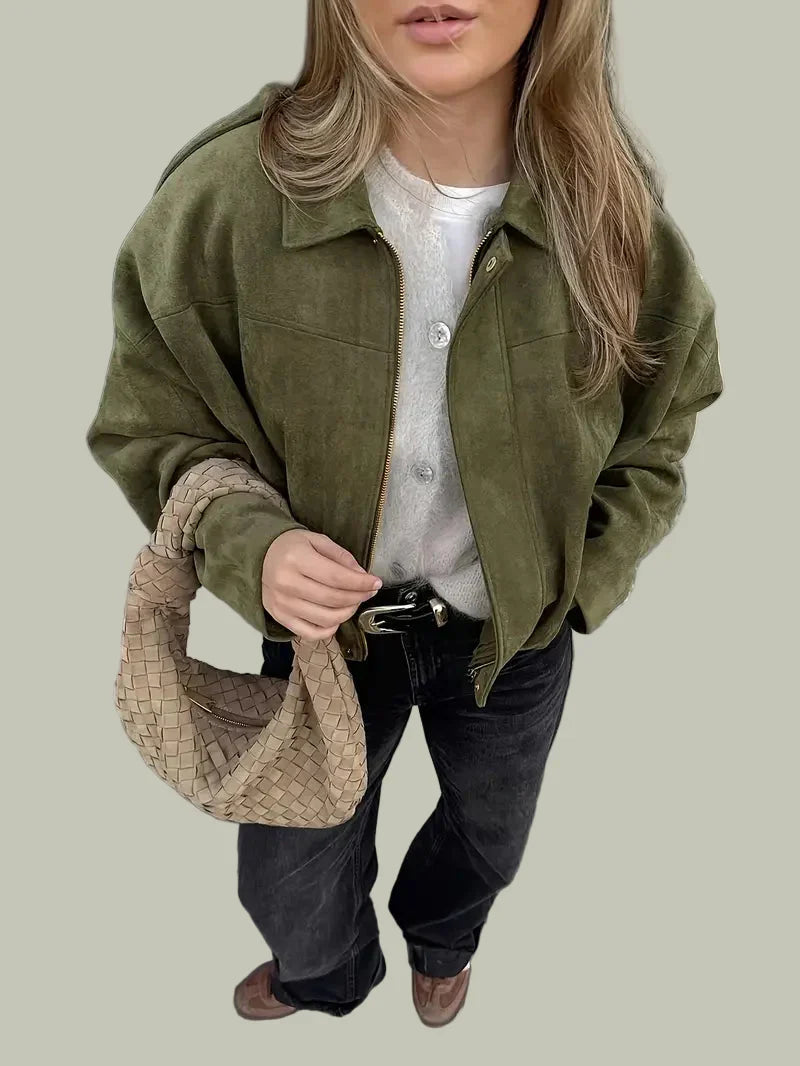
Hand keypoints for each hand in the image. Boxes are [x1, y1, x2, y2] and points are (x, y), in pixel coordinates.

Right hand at [262, 529, 382, 639]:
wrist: (259, 557)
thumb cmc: (289, 547)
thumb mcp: (316, 540)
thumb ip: (341, 556)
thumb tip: (362, 575)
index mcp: (296, 559)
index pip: (337, 577)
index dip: (361, 583)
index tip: (375, 583)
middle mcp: (287, 583)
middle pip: (334, 599)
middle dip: (358, 597)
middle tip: (367, 592)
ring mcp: (282, 604)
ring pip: (326, 618)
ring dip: (347, 613)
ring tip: (352, 602)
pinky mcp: (280, 618)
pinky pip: (311, 633)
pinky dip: (330, 629)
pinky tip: (336, 617)